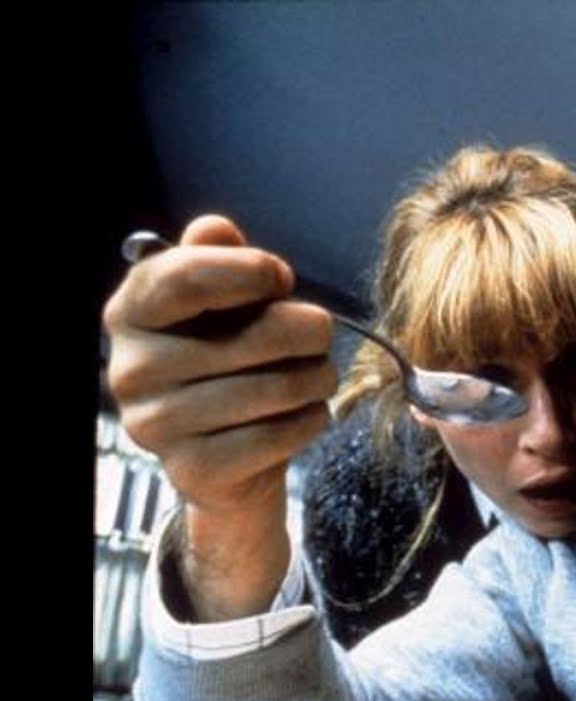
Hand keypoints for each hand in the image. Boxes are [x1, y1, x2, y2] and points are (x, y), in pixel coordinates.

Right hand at [102, 214, 337, 616]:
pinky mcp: (194, 470)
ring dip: (318, 378)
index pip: (184, 277)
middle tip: (320, 334)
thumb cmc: (228, 360)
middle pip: (253, 336)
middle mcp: (130, 370)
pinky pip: (279, 435)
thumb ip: (218, 260)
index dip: (249, 271)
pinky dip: (311, 420)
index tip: (282, 278)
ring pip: (276, 389)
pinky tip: (308, 413)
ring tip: (319, 375)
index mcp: (130, 314)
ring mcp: (157, 426)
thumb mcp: (221, 304)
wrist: (227, 458)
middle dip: (308, 331)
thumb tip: (214, 229)